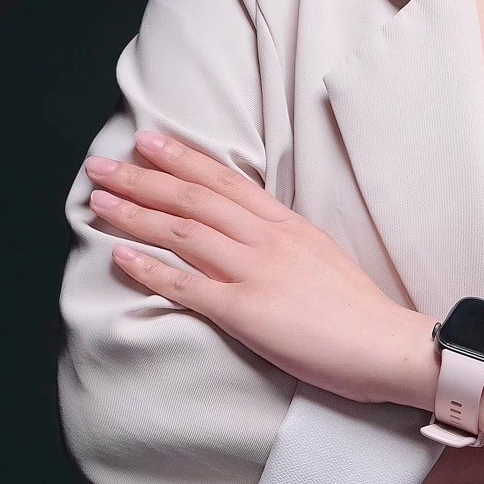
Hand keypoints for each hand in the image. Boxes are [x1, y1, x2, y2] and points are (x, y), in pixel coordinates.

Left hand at [84, 129, 396, 403]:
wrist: (384, 343)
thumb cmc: (356, 307)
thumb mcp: (319, 254)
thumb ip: (283, 240)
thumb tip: (252, 231)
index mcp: (286, 223)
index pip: (226, 180)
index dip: (183, 158)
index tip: (150, 141)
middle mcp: (267, 238)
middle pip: (196, 198)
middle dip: (144, 178)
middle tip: (103, 163)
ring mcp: (256, 272)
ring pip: (185, 232)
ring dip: (137, 214)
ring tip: (99, 201)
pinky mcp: (246, 311)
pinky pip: (188, 286)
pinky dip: (150, 270)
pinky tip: (119, 257)